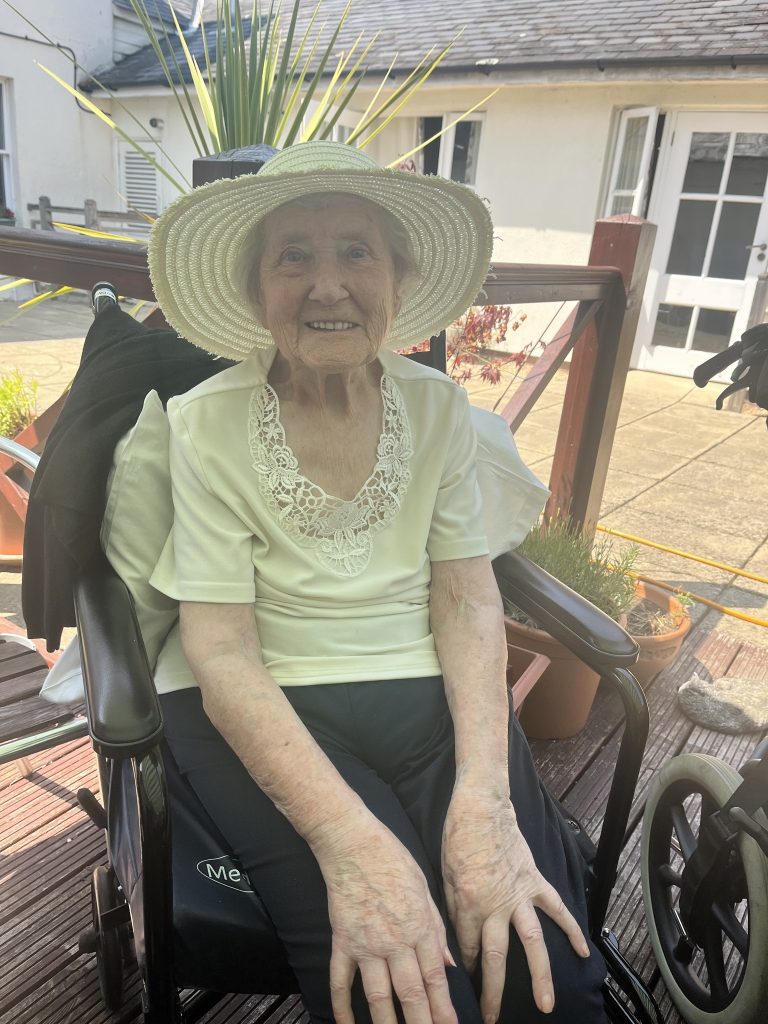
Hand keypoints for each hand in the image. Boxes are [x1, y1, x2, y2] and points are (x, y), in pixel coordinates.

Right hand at [316, 823, 458, 1023]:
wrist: (353, 843)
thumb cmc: (393, 859)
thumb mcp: (425, 889)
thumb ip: (437, 929)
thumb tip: (449, 964)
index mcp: (420, 927)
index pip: (435, 978)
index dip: (444, 1009)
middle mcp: (395, 942)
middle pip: (411, 993)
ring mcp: (366, 944)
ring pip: (378, 996)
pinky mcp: (342, 941)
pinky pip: (341, 980)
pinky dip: (342, 1006)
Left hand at [442, 790, 589, 1021]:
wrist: (481, 805)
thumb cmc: (457, 837)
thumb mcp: (444, 875)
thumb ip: (454, 910)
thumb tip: (458, 939)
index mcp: (469, 905)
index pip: (467, 949)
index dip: (466, 971)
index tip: (467, 987)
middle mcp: (496, 906)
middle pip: (496, 958)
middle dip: (494, 993)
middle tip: (492, 1020)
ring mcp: (519, 894)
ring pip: (532, 943)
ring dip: (540, 976)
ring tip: (546, 1004)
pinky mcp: (535, 881)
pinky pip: (556, 909)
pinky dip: (571, 929)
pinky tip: (583, 952)